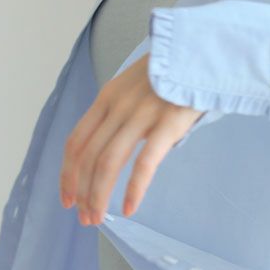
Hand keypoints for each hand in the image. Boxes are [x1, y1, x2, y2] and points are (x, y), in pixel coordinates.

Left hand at [59, 52, 203, 224]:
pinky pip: (144, 162)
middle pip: (89, 157)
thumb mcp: (136, 86)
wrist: (203, 51)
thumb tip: (113, 148)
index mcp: (107, 98)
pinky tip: (128, 208)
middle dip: (82, 192)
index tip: (67, 198)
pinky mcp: (167, 123)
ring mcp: (141, 114)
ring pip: (108, 162)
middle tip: (84, 218)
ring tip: (98, 218)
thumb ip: (121, 112)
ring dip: (99, 195)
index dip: (67, 173)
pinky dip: (133, 189)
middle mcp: (118, 106)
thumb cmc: (174, 74)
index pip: (76, 141)